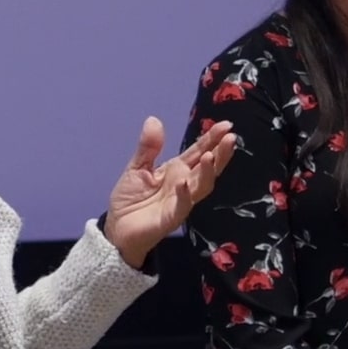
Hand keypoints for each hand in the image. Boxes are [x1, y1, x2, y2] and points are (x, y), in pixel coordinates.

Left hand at [104, 118, 236, 268]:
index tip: (226, 125)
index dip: (212, 139)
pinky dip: (184, 195)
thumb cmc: (130, 199)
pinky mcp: (171, 218)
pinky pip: (182, 206)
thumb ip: (148, 147)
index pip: (199, 152)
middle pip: (207, 167)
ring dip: (208, 172)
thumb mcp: (137, 167)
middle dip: (220, 153)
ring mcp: (180, 201)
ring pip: (201, 186)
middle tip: (231, 138)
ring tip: (210, 156)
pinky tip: (183, 182)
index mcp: (178, 170)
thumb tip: (154, 119)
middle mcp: (184, 184)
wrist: (117, 229)